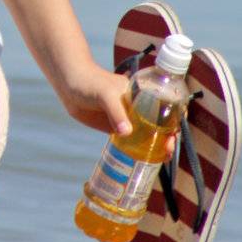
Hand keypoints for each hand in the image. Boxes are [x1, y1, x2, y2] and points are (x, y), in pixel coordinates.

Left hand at [58, 62, 177, 158]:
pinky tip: (142, 159)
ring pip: (146, 134)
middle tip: (167, 149)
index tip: (174, 133)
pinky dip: (138, 150)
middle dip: (167, 137)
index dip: (174, 120)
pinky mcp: (114, 128)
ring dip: (155, 146)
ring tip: (161, 158)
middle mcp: (137, 107)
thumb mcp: (105, 94)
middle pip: (158, 124)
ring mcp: (126, 118)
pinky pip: (130, 140)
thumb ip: (116, 112)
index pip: (164, 107)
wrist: (68, 84)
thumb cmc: (89, 82)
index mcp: (141, 94)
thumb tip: (127, 133)